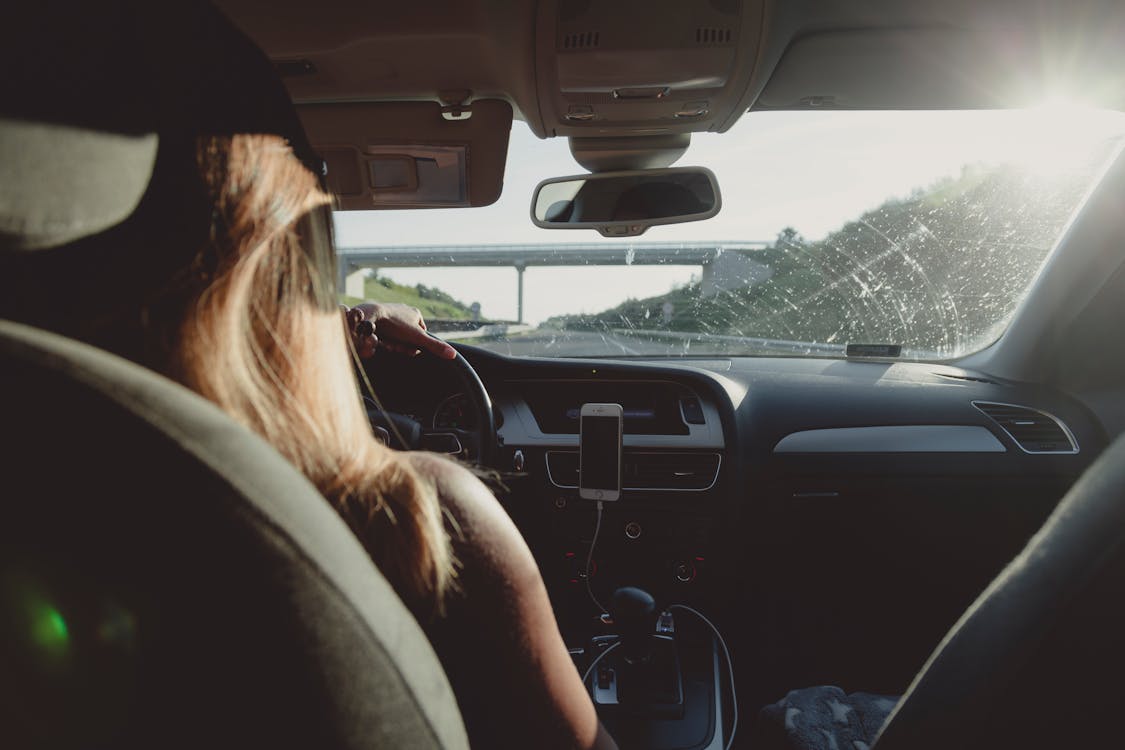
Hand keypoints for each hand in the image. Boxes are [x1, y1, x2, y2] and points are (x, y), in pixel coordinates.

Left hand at [342, 302, 456, 359]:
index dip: (418, 344)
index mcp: (416, 313)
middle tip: (397, 346)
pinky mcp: (380, 318)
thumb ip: (435, 347)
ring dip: (393, 343)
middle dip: (403, 345)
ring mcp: (391, 314)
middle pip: (408, 337)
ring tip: (387, 342)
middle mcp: (404, 311)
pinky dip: (383, 338)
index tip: (411, 348)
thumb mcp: (418, 338)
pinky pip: (385, 333)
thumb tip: (453, 354)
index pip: (422, 333)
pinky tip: (380, 339)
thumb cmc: (396, 325)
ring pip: (396, 336)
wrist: (371, 316)